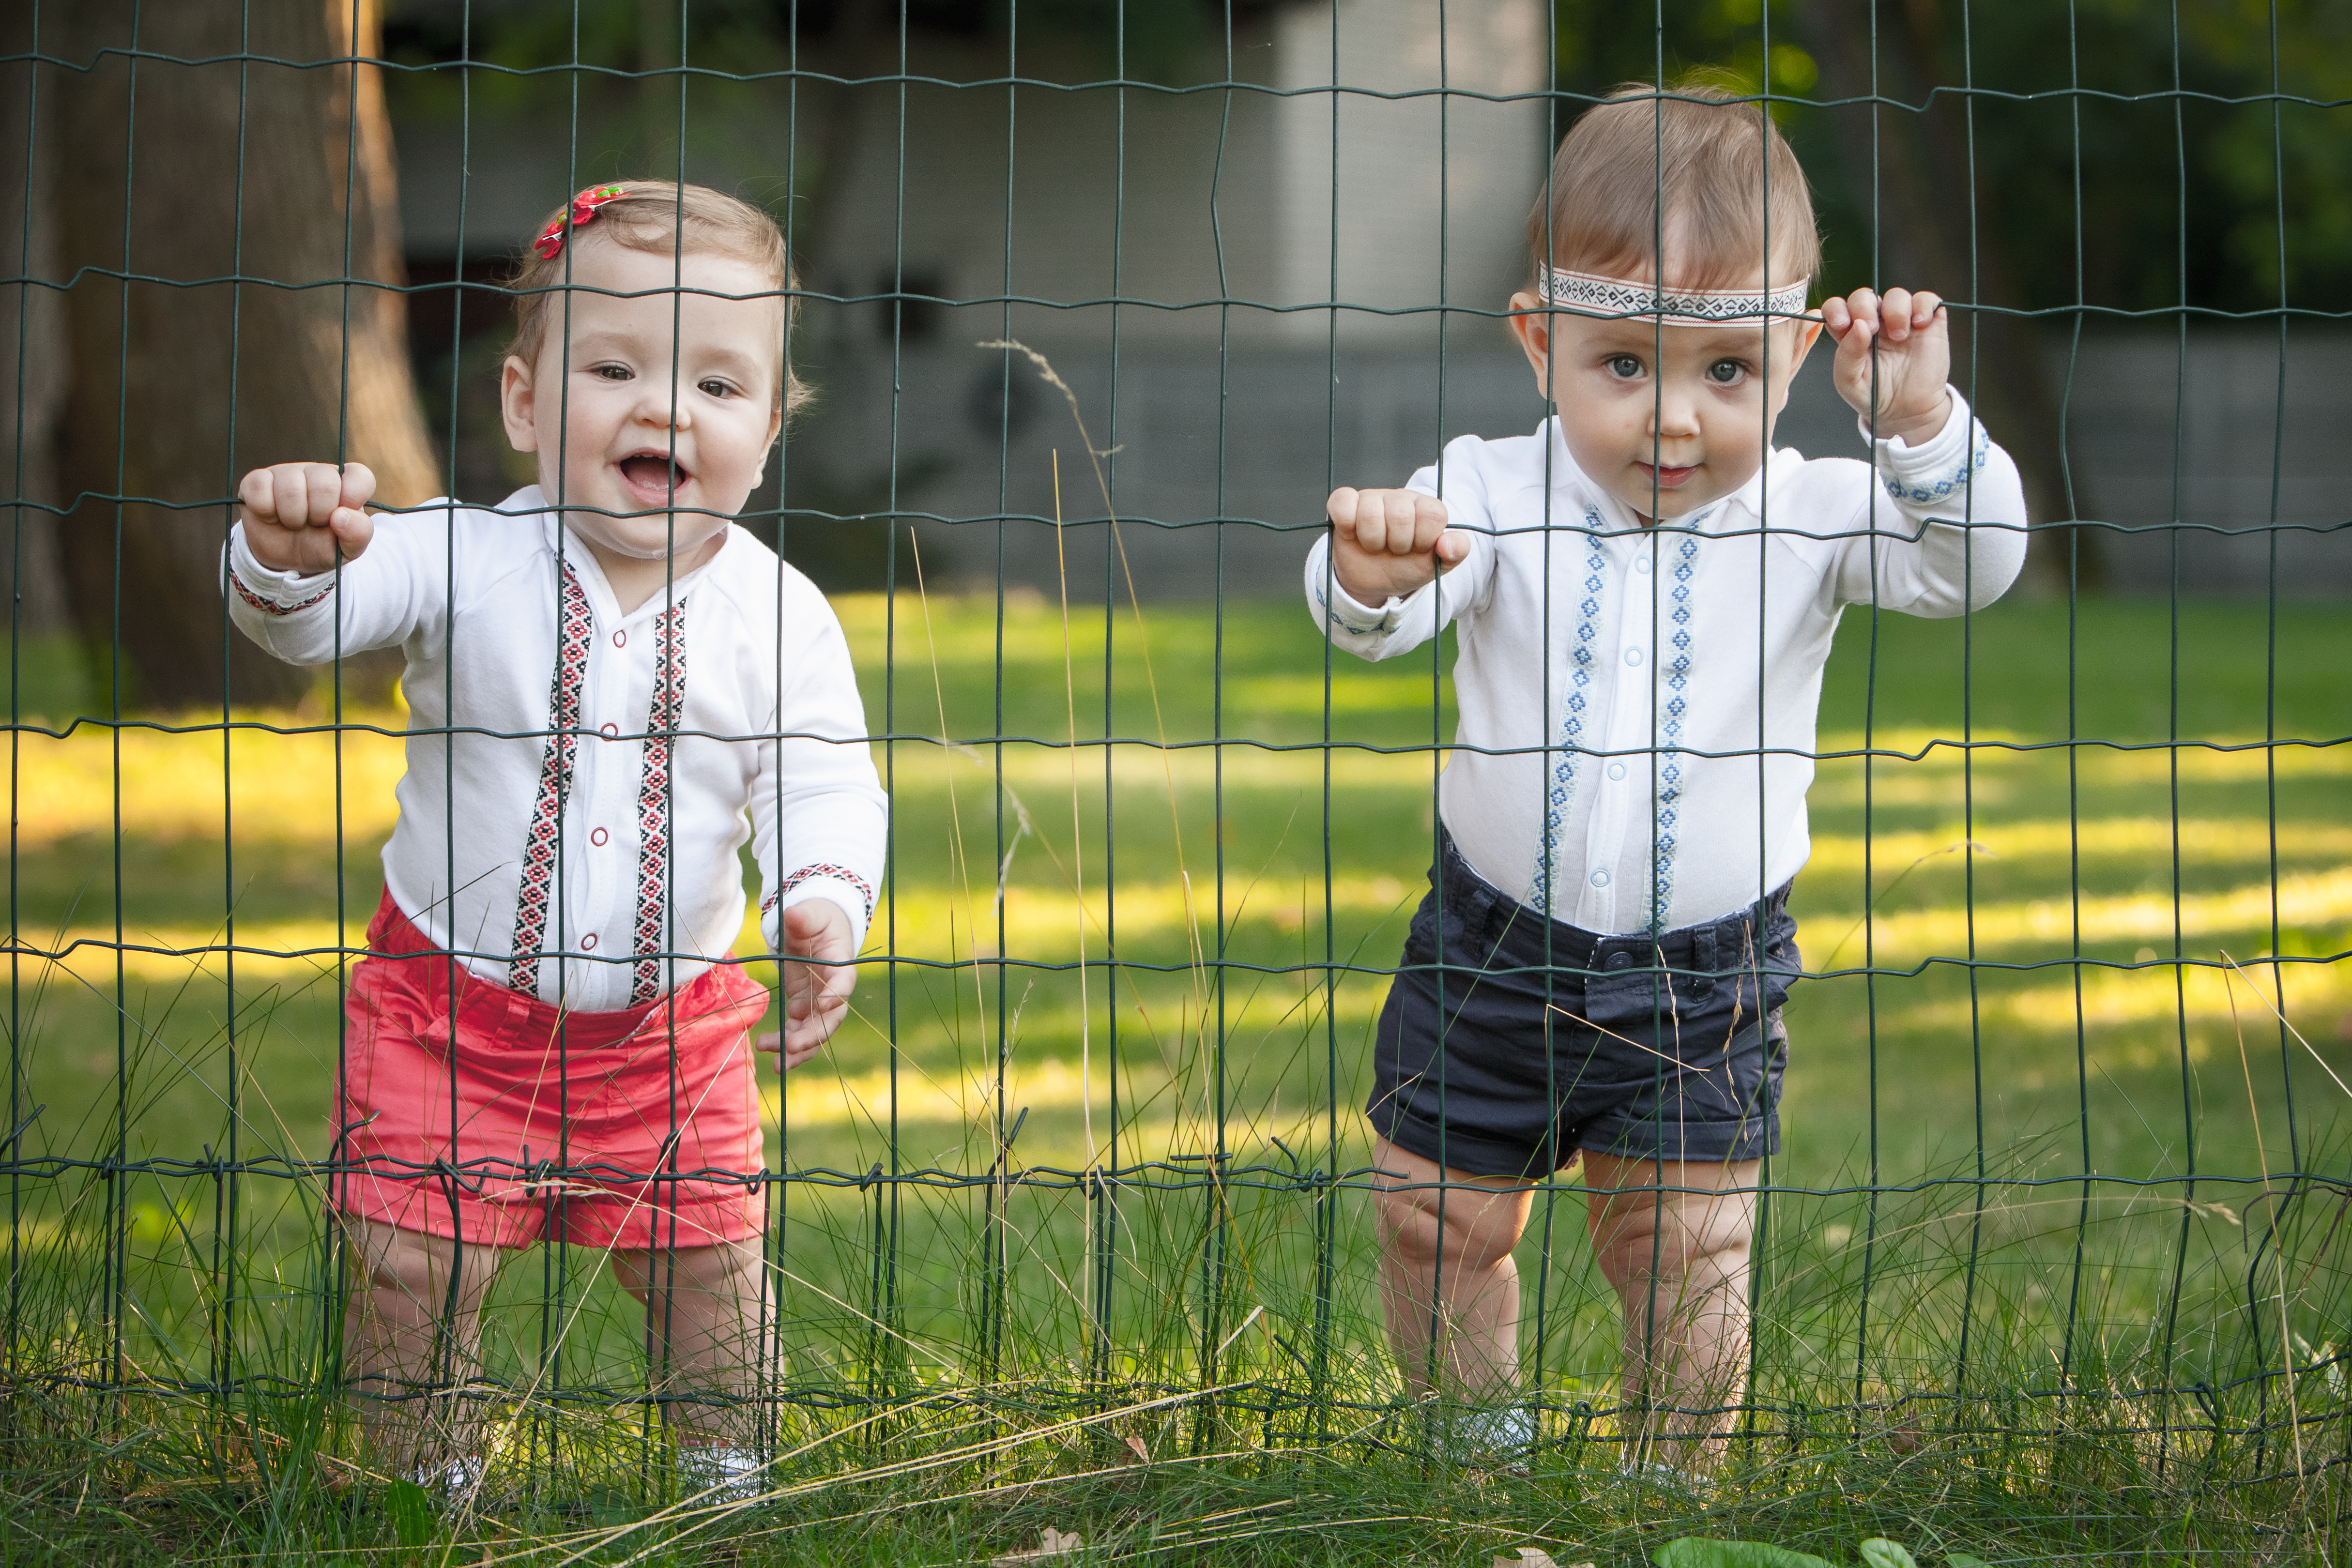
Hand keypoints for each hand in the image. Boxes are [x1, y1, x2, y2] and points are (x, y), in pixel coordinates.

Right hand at [237, 461, 375, 573]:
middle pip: (325, 483)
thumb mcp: (347, 549)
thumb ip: (358, 534)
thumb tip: (341, 516)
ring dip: (292, 517)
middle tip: (313, 524)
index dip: (352, 500)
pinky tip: (270, 517)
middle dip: (319, 515)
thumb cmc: (321, 546)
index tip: (339, 519)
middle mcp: (318, 472)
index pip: (360, 477)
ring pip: (290, 487)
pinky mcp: (257, 480)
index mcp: (346, 484)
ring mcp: (287, 473)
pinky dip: (265, 511)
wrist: (285, 560)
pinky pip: (259, 486)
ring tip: (293, 523)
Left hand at [756, 900, 856, 1069]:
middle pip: (830, 1019)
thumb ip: (803, 918)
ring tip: (777, 1065)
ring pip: (814, 1033)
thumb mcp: (810, 915)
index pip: (844, 983)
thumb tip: (792, 914)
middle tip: (793, 1046)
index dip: (835, 995)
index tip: (822, 1005)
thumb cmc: (816, 919)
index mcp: (841, 965)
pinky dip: (784, 1044)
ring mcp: (818, 1003)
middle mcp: (833, 990)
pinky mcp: (803, 1009)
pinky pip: (797, 1032)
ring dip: (798, 1051)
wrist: (815, 930)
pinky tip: (766, 1046)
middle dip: (812, 1035)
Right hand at [1325, 487, 1469, 606]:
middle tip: (1394, 550)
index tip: (1418, 549)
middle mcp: (1399, 498)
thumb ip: (1455, 553)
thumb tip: (1448, 544)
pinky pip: (1343, 502)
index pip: (1432, 513)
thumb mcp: (1436, 565)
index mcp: (1425, 508)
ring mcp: (1372, 498)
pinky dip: (1346, 522)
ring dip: (1372, 540)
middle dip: (1397, 544)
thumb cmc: (1407, 567)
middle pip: (1400, 514)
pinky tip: (1352, 535)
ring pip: (1370, 512)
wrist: (1375, 581)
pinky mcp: (1345, 503)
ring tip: (1375, 546)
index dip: (1424, 539)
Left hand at [1820, 288, 1952, 446]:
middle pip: (1865, 296)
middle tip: (1873, 329)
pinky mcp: (1928, 322)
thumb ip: (1847, 355)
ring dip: (1896, 310)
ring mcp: (1902, 320)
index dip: (1837, 309)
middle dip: (1865, 307)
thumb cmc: (1874, 395)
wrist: (1908, 411)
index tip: (1841, 323)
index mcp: (1851, 333)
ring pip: (1896, 295)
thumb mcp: (1850, 382)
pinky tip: (1920, 324)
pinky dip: (1923, 306)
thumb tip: (1858, 326)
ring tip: (1900, 336)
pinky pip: (1926, 300)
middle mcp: (1875, 322)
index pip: (1837, 308)